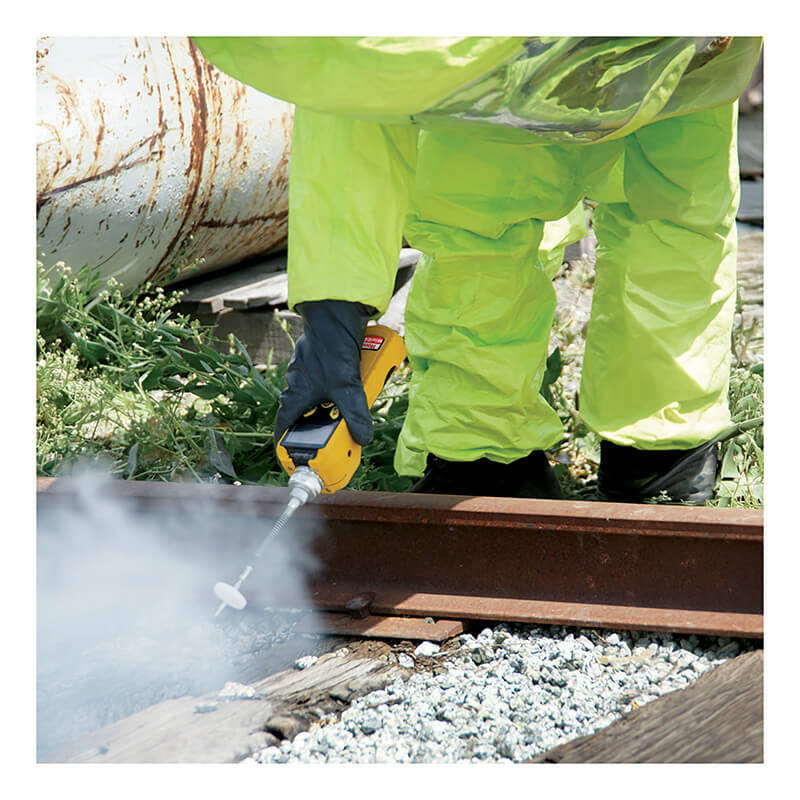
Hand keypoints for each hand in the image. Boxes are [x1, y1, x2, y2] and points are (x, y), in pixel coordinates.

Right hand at [274, 300, 375, 445]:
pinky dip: (348, 385)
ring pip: (326, 397)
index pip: (285, 428)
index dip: (289, 445)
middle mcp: (299, 386)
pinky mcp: (326, 362)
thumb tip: (363, 438)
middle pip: (311, 415)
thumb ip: (355, 416)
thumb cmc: (329, 348)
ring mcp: (312, 373)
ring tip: (358, 400)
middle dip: (328, 424)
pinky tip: (362, 381)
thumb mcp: (347, 388)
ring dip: (342, 402)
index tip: (296, 457)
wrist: (335, 313)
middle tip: (343, 432)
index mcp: (295, 396)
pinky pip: (336, 381)